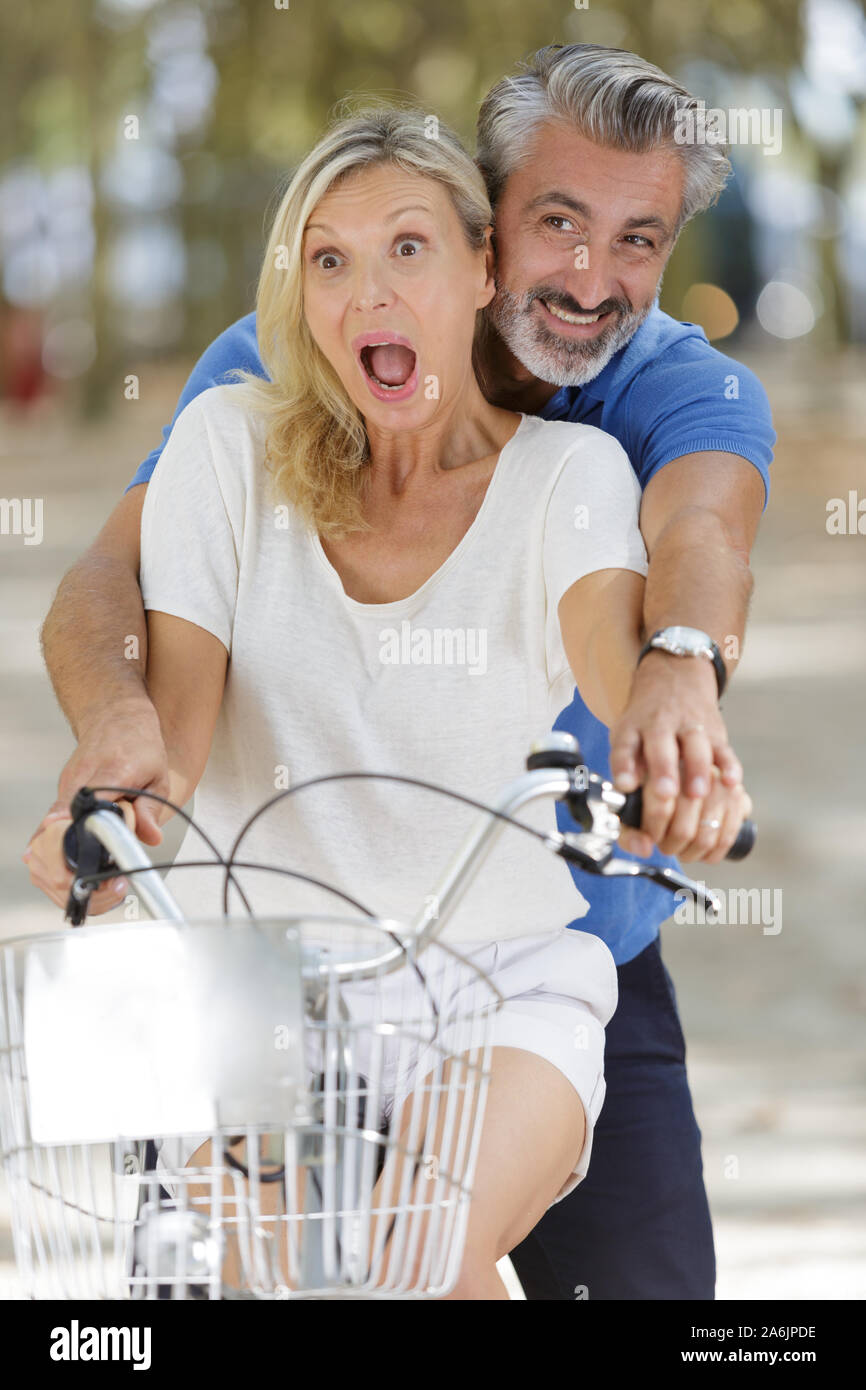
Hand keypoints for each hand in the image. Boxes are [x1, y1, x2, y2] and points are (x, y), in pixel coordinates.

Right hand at [22, 699, 167, 910]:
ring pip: (46, 840)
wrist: (116, 717)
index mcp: (104, 777)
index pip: (85, 815)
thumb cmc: (137, 742)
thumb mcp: (157, 775)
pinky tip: (72, 874)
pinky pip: (50, 834)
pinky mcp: (61, 801)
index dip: (84, 846)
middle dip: (68, 871)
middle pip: (54, 836)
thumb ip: (150, 809)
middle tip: (98, 887)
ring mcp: (64, 794)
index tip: (92, 872)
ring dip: (60, 869)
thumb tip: (149, 836)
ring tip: (89, 885)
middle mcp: (76, 787)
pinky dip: (56, 857)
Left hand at [610, 651, 744, 858]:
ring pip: (695, 747)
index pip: (625, 747)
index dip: (625, 766)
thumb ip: (627, 779)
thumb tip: (635, 832)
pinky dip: (729, 765)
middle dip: (664, 771)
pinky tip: (732, 782)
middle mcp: (660, 725)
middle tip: (666, 795)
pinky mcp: (715, 735)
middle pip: (661, 746)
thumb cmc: (644, 725)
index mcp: (632, 729)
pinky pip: (724, 749)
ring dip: (697, 770)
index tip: (627, 786)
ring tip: (697, 793)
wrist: (674, 678)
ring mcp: (690, 728)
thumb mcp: (625, 741)